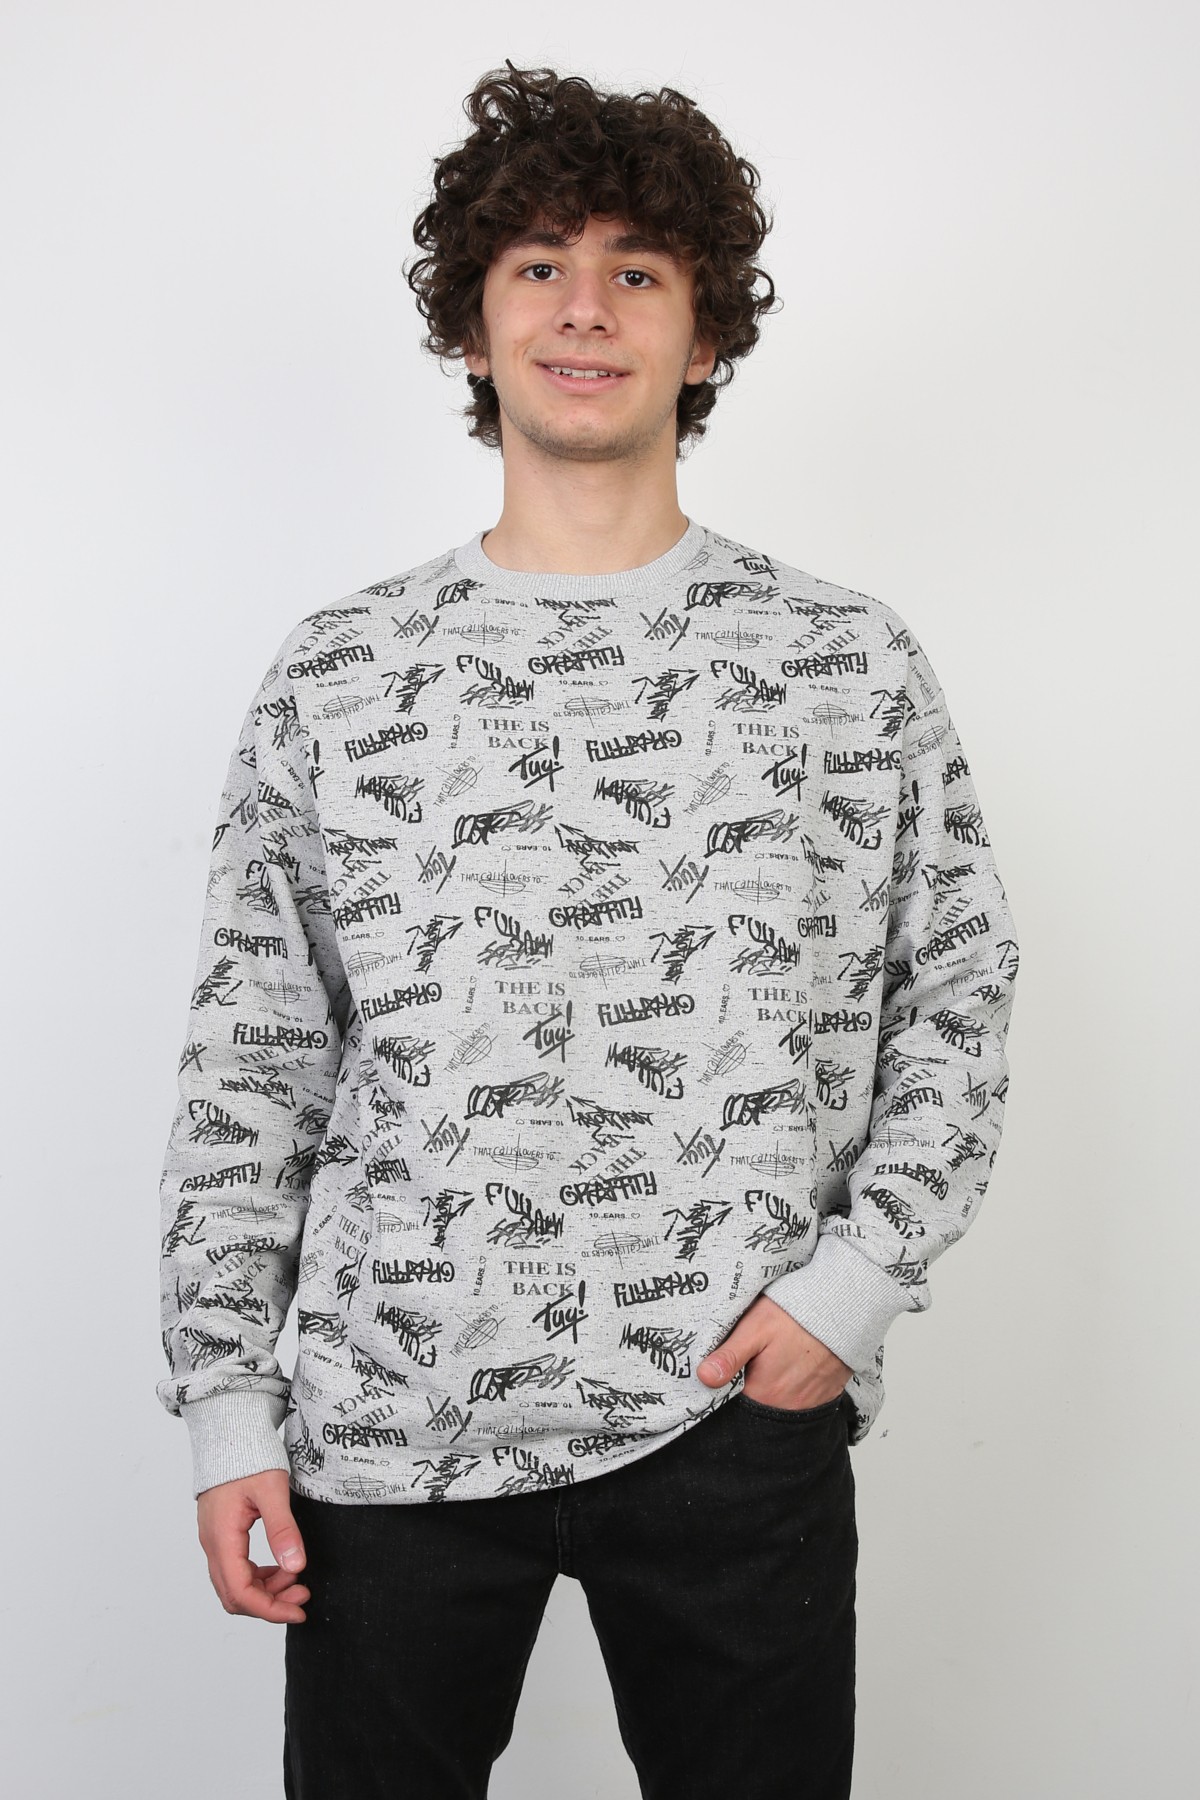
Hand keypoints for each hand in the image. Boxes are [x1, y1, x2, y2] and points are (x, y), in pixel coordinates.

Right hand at [196, 1468, 309, 1623]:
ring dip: (265, 1590)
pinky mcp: (221, 1533)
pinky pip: (236, 1568)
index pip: (240, 1592)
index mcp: (222, 1537)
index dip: (269, 1609)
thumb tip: (295, 1567)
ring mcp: (214, 1539)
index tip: (298, 1611)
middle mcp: (212, 1544)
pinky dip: (259, 1576)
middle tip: (303, 1596)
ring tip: (297, 1580)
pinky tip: (281, 1567)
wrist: (230, 1430)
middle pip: (234, 1595)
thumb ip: (282, 1529)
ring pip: (234, 1584)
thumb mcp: (272, 1489)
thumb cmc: (248, 1454)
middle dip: (269, 1603)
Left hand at [696, 1293, 852, 1408]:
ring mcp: (811, 1402)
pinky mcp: (828, 1393)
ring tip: (775, 1359)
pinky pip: (805, 1398)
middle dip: (751, 1386)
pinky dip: (797, 1385)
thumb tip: (703, 1378)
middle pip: (759, 1404)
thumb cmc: (797, 1314)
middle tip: (753, 1360)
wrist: (843, 1306)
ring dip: (775, 1386)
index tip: (724, 1372)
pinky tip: (794, 1364)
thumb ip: (729, 1356)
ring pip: (782, 1401)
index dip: (727, 1388)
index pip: (735, 1403)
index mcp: (765, 1394)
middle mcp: (789, 1406)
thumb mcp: (754, 1328)